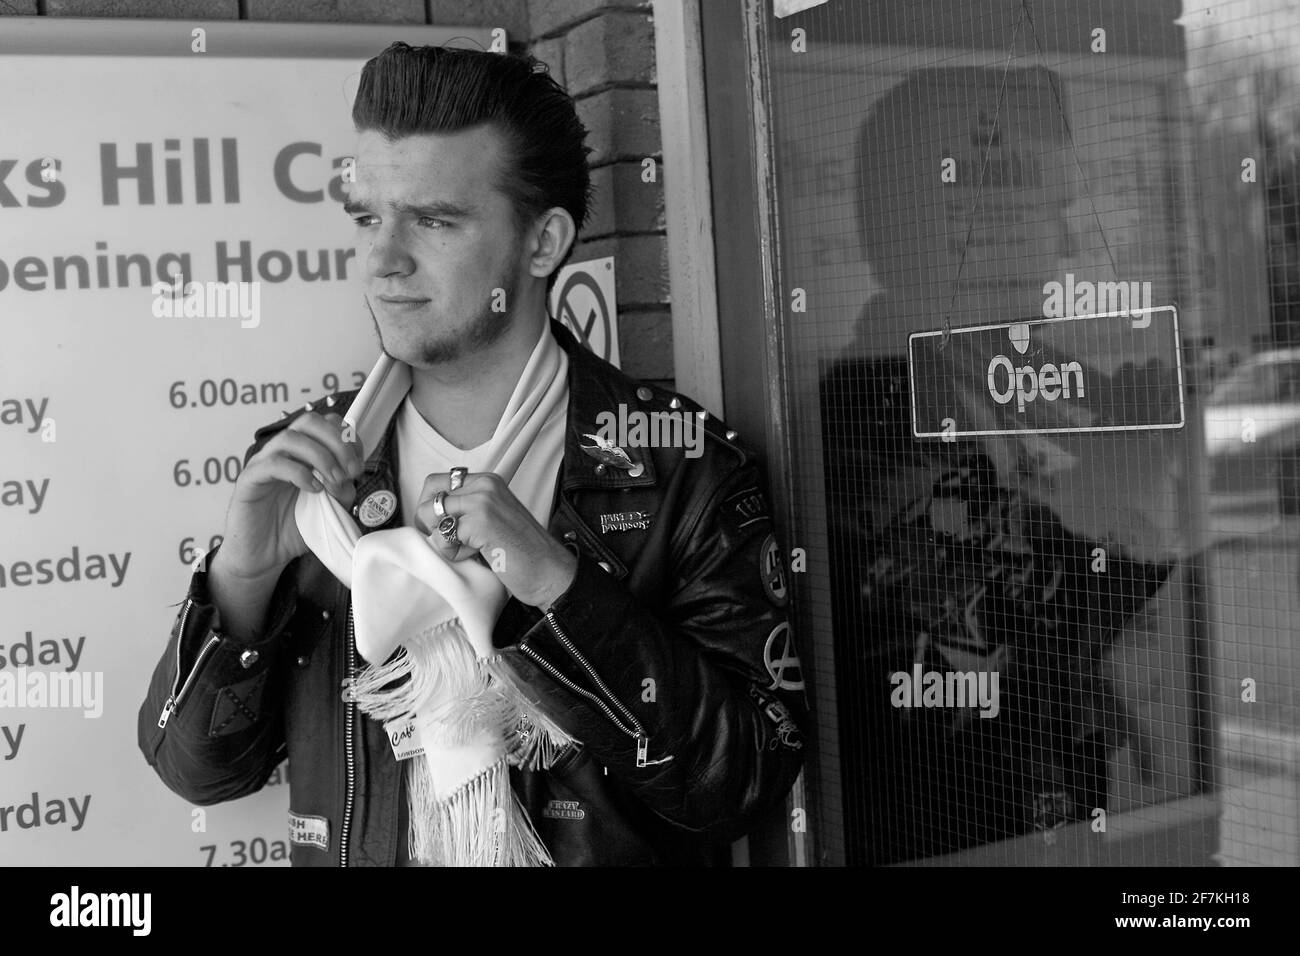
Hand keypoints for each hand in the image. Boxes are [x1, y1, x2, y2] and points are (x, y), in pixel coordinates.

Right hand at [215, 411, 364, 580]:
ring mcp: (264, 463)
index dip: (347, 440)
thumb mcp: (329, 509)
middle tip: (350, 471)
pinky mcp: (249, 479)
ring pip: (290, 437)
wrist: (262, 556)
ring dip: (320, 457)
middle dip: (337, 442)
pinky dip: (298, 473)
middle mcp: (283, 452)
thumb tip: (350, 478)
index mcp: (303, 453)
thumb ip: (341, 490)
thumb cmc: (292, 529)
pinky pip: (272, 464)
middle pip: (309, 422)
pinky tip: (312, 489)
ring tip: (332, 481)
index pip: (326, 425)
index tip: (358, 466)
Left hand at [414, 471, 577, 608]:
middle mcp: (485, 485)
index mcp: (488, 482)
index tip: (440, 526)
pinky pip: (444, 537)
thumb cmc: (523, 552)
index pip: (438, 482)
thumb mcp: (493, 518)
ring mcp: (482, 501)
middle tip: (448, 539)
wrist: (548, 571)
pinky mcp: (479, 522)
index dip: (431, 506)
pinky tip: (479, 555)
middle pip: (429, 494)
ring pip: (430, 515)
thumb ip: (467, 509)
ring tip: (470, 549)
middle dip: (429, 520)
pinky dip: (455, 553)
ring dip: (444, 539)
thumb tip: (430, 515)